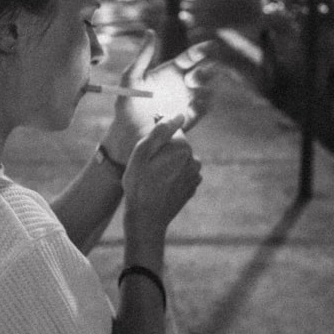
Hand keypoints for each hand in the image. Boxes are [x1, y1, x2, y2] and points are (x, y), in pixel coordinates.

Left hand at [101, 31, 215, 163]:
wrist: (128, 131)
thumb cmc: (128, 102)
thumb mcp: (131, 77)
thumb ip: (142, 56)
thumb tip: (149, 31)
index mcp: (172, 70)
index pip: (192, 56)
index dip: (202, 50)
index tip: (210, 46)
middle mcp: (184, 83)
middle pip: (204, 72)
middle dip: (205, 72)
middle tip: (192, 76)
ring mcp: (188, 101)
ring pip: (207, 90)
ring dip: (204, 88)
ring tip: (193, 90)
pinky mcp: (189, 117)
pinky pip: (202, 110)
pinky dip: (201, 105)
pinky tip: (194, 104)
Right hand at [122, 114, 201, 247]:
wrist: (146, 220)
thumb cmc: (139, 185)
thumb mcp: (141, 153)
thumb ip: (161, 130)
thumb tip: (178, 114)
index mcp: (183, 148)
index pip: (169, 132)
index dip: (153, 140)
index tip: (144, 154)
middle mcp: (194, 160)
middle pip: (175, 146)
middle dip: (161, 153)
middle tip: (146, 168)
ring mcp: (195, 175)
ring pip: (177, 160)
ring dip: (166, 165)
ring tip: (152, 179)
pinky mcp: (192, 187)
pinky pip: (180, 174)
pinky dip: (171, 177)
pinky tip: (160, 187)